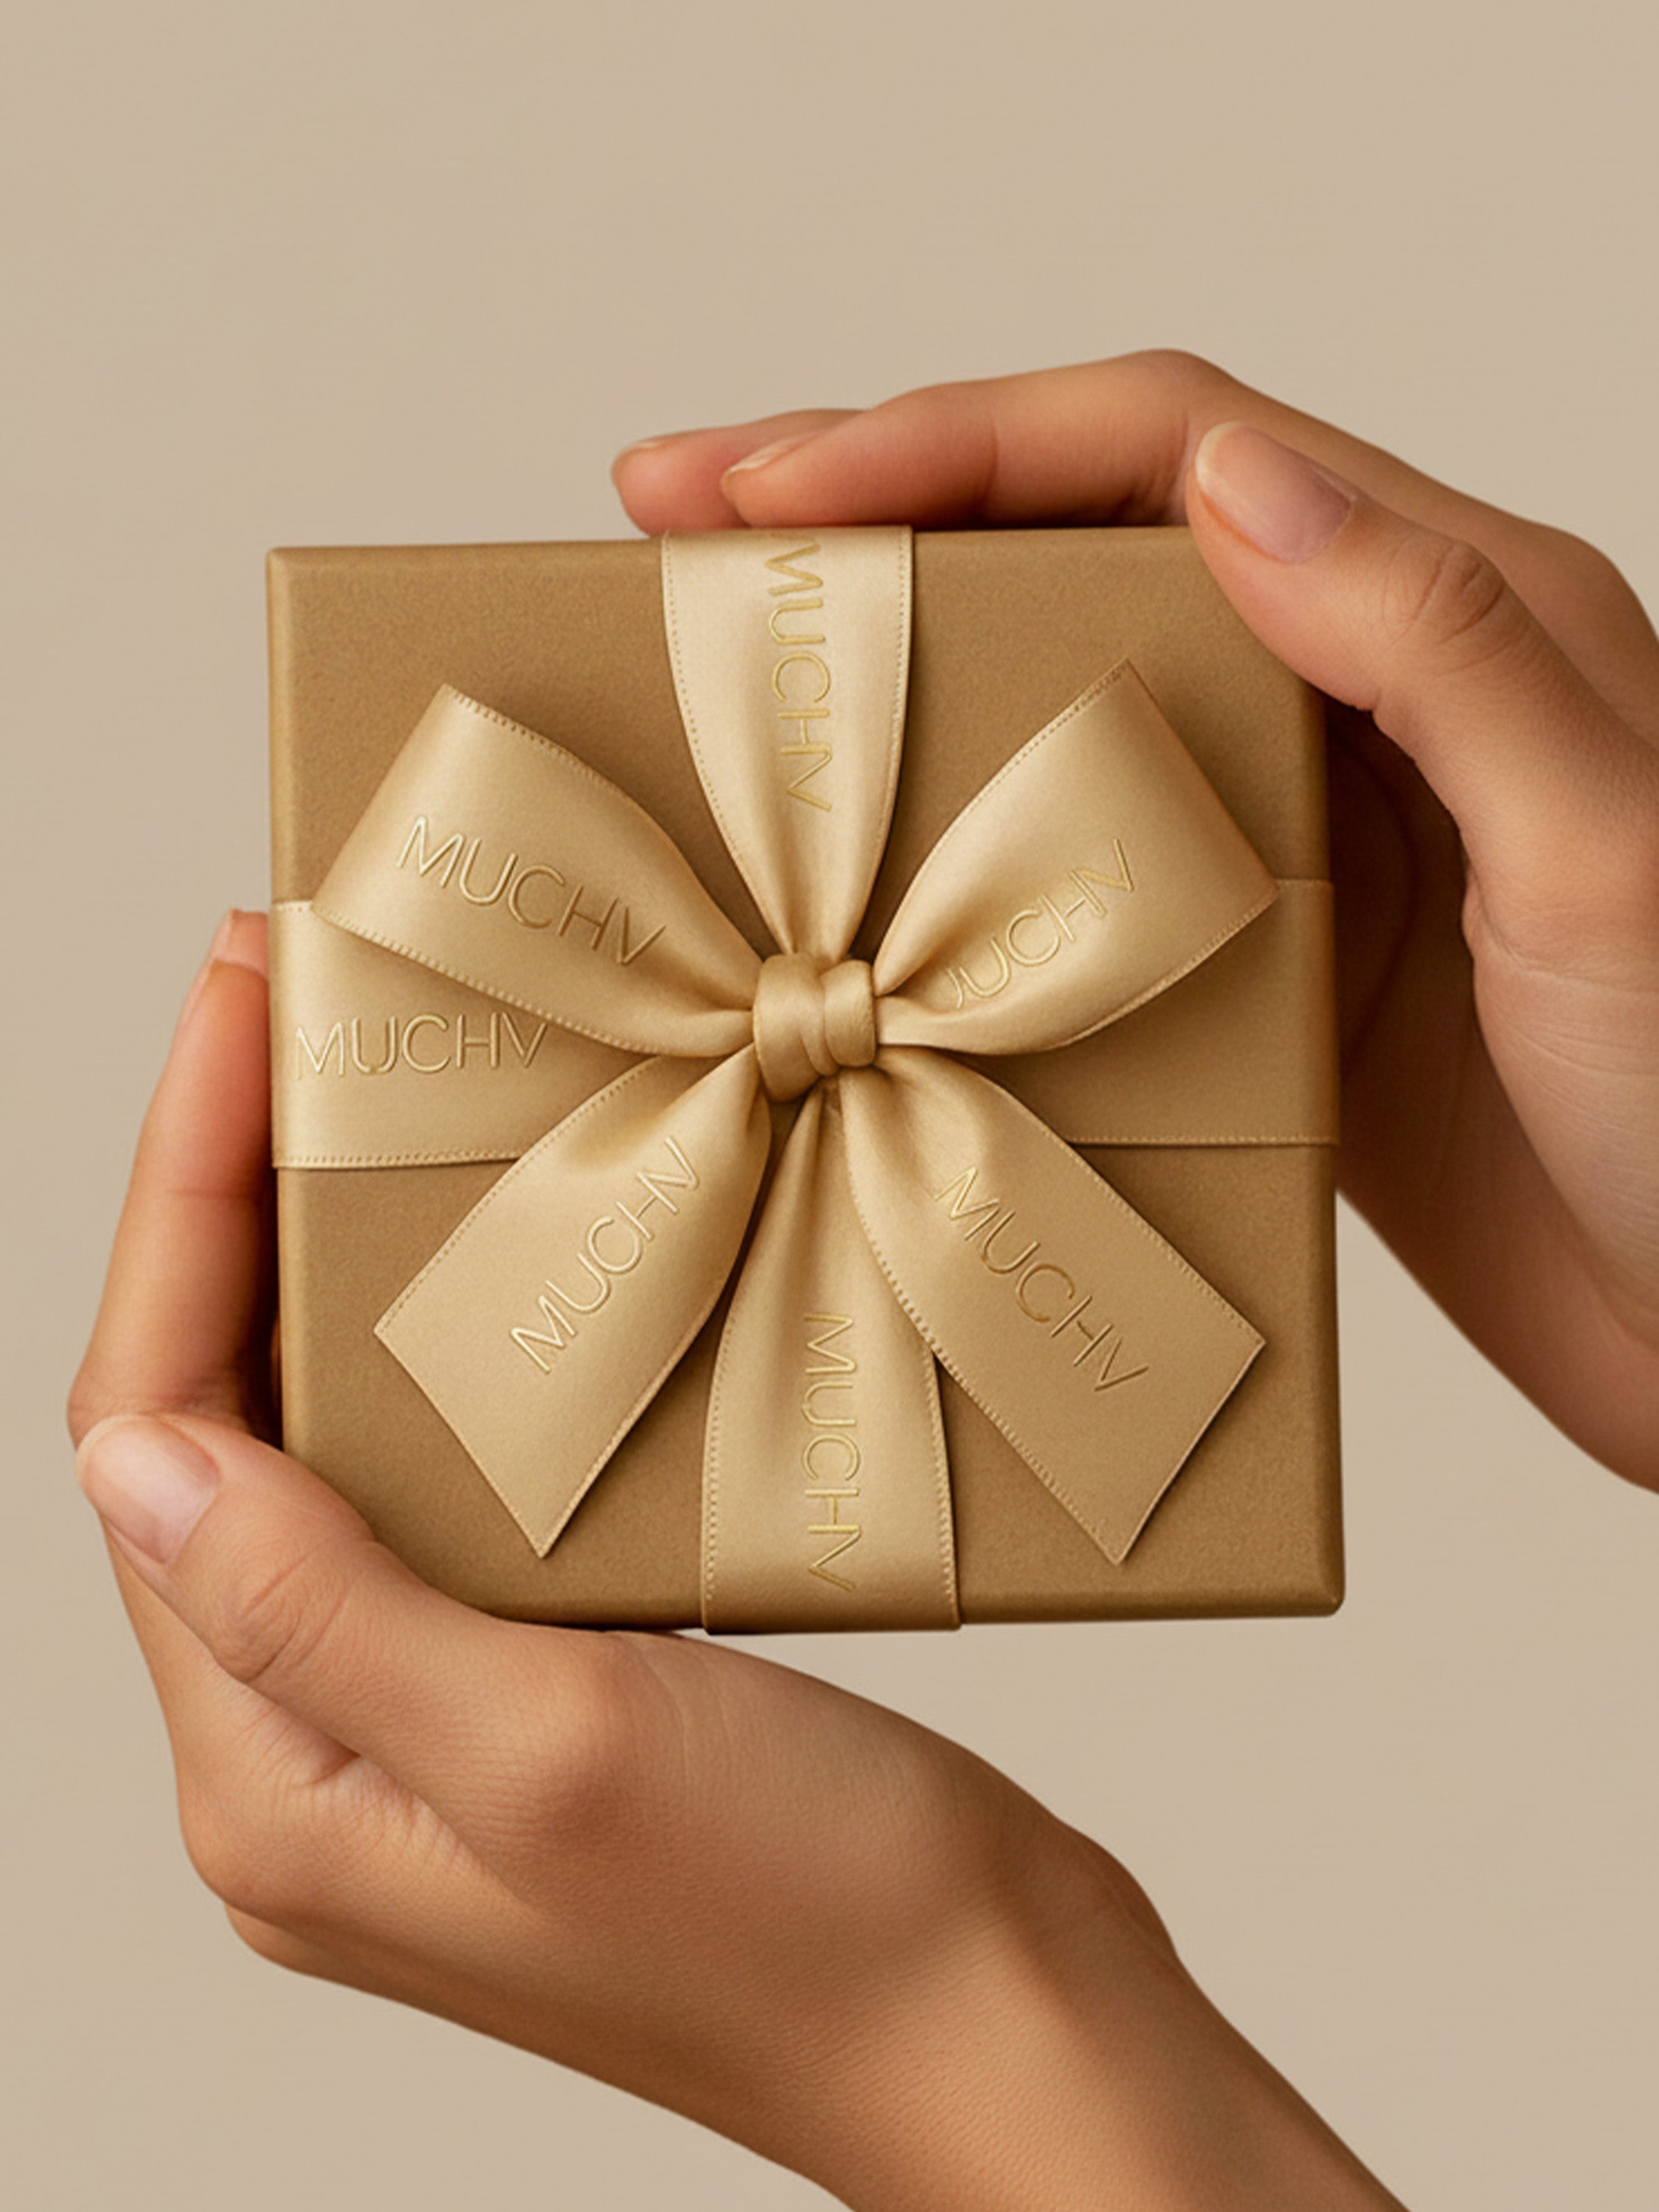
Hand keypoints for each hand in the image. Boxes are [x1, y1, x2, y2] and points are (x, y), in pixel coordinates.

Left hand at [68, 915, 1401, 2210]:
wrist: (1005, 2027)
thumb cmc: (810, 1925)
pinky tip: (521, 1251)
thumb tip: (130, 1459)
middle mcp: (329, 1748)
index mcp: (280, 1779)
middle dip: (243, 1198)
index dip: (179, 1199)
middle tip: (311, 999)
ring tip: (392, 1084)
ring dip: (347, 1261)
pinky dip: (467, 1346)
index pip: (153, 1438)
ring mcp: (439, 1712)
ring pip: (339, 1439)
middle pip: (225, 1423)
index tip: (243, 1003)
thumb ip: (317, 1607)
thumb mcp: (548, 1747)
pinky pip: (458, 1482)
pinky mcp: (551, 1681)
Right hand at [615, 356, 1658, 1487]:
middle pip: (1074, 549)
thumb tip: (1236, 484)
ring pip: (1052, 705)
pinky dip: (952, 859)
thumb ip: (1445, 648)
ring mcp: (1295, 841)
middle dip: (868, 520)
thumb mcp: (1610, 855)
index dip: (945, 442)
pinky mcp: (1253, 975)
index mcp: (1450, 612)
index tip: (757, 492)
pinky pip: (1074, 875)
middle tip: (670, 532)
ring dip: (891, 682)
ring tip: (725, 691)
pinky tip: (853, 891)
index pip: (1159, 455)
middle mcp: (1357, 702)